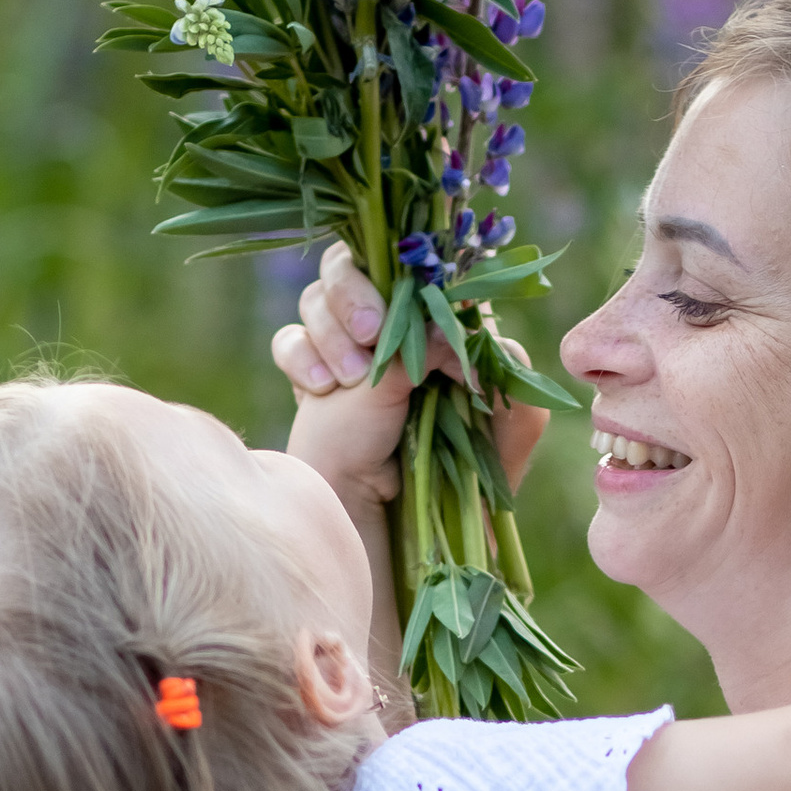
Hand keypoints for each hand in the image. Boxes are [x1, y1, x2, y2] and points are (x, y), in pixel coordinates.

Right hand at [273, 242, 551, 507]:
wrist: (391, 528)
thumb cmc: (455, 481)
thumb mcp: (502, 428)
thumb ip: (502, 371)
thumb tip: (459, 326)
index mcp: (440, 326)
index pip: (417, 264)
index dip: (410, 270)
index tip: (415, 300)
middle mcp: (390, 326)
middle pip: (354, 261)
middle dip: (355, 290)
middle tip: (369, 335)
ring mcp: (346, 348)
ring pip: (317, 294)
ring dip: (329, 330)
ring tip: (347, 380)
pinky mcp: (309, 373)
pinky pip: (287, 339)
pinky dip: (300, 357)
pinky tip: (321, 390)